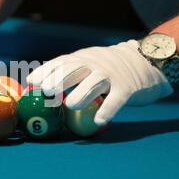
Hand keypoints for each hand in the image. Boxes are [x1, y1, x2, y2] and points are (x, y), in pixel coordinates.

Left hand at [26, 40, 173, 124]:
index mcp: (83, 58)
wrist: (147, 61)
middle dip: (59, 79)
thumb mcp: (89, 62)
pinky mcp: (127, 88)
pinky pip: (117, 99)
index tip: (32, 81)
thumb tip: (39, 85)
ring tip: (70, 105)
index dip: (46, 71)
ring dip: (82, 94)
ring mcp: (112, 75)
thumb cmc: (109, 67)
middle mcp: (96, 64)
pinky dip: (108, 109)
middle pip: (76, 69)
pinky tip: (99, 120)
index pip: (61, 62)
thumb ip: (69, 72)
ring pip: (95, 83)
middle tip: (47, 90)